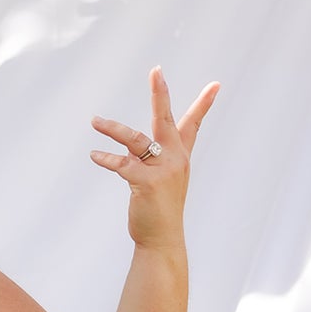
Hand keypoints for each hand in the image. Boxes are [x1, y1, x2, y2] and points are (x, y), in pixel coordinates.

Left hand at [90, 66, 218, 251]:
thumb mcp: (162, 182)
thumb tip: (132, 148)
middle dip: (160, 94)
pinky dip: (107, 159)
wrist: (161, 240)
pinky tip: (94, 155)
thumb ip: (151, 161)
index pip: (193, 125)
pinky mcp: (146, 183)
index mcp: (180, 157)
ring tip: (94, 121)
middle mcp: (174, 159)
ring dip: (112, 129)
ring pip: (135, 140)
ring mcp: (162, 170)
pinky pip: (123, 164)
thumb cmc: (159, 212)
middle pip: (165, 119)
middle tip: (156, 71)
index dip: (204, 105)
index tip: (216, 84)